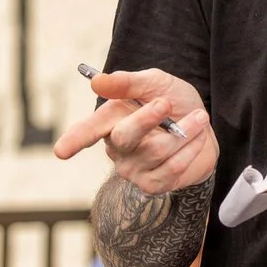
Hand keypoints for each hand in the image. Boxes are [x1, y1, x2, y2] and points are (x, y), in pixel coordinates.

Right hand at [53, 68, 216, 195]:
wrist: (204, 126)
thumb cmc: (173, 102)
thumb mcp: (154, 82)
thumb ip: (127, 82)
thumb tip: (96, 81)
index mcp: (110, 121)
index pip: (87, 130)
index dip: (74, 139)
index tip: (61, 151)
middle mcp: (117, 148)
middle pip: (124, 136)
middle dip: (147, 117)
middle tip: (165, 103)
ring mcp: (133, 170)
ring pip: (157, 149)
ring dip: (184, 130)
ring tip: (197, 117)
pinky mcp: (153, 185)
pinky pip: (173, 167)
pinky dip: (191, 148)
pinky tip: (196, 138)